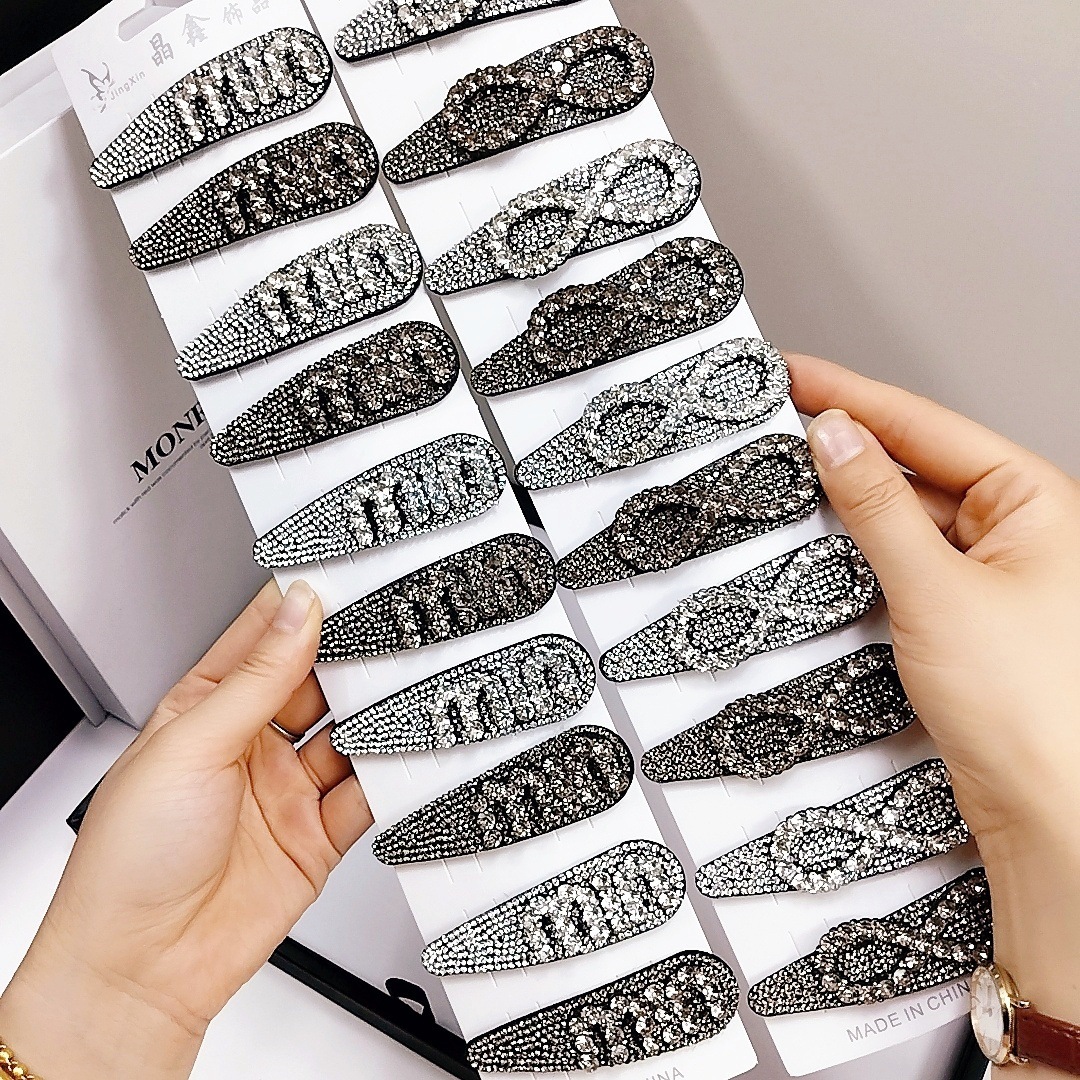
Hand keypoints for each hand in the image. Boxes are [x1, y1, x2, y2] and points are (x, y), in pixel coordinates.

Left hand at [0, 580, 371, 1079]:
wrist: (141, 971)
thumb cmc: (128, 862)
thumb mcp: (191, 746)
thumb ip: (257, 679)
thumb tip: (298, 612)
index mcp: (206, 710)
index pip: (262, 639)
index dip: (300, 604)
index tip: (342, 575)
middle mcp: (250, 745)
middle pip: (317, 683)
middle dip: (352, 656)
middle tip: (390, 630)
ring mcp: (287, 790)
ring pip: (349, 734)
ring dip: (376, 713)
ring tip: (403, 687)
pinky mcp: (318, 836)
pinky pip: (368, 794)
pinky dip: (392, 775)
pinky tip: (401, 756)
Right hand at [790, 353, 1079, 1049]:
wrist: (1050, 816)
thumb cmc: (1032, 711)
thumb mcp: (935, 587)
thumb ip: (877, 505)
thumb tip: (837, 438)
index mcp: (1038, 503)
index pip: (928, 426)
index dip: (854, 395)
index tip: (796, 373)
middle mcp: (1023, 533)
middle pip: (917, 466)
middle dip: (847, 446)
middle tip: (775, 419)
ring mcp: (994, 577)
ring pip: (907, 518)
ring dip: (850, 502)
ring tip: (786, 474)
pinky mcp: (967, 619)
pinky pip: (906, 564)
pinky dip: (862, 552)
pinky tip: (824, 542)